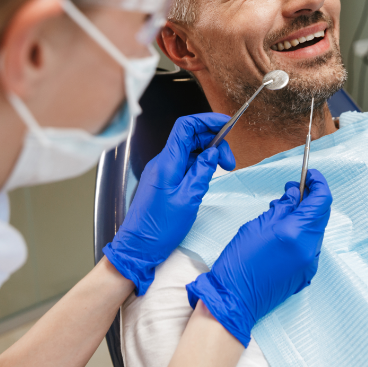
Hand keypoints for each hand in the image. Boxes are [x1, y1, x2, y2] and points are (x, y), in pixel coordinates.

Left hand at [103, 113, 234, 294]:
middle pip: (190, 137)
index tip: (226, 124)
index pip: (186, 127)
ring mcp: (162, 170)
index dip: (207, 121)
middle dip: (214, 141)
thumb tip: (214, 152)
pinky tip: (209, 175)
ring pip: (189, 150)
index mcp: (167, 163)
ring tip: (224, 169)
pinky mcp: (164, 180)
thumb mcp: (188, 199)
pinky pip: (184, 163)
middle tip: (230, 161)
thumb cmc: (159, 228)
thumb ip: (202, 171)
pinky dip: (200, 164)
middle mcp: (163, 162)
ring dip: (209, 154)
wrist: (137, 247)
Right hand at [186, 169, 331, 346]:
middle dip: (310, 198)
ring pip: (316, 230)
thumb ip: (282, 207)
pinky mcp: (306, 273)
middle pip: (321, 214)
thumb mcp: (258, 224)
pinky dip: (302, 233)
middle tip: (292, 190)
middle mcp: (309, 248)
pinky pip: (310, 245)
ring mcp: (310, 263)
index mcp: (296, 233)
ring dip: (305, 216)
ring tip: (282, 212)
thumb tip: (295, 194)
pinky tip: (284, 232)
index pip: (321, 200)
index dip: (318, 183)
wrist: (234, 299)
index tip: (310, 175)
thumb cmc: (239, 261)